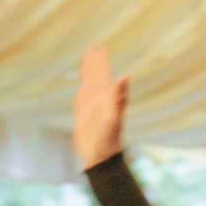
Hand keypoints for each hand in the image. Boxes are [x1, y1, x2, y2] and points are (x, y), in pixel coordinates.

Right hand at [71, 47, 127, 169]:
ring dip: (87, 75)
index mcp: (106, 98)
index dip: (101, 62)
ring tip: (87, 63)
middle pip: (96, 78)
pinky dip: (81, 92)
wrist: (101, 157)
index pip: (103, 75)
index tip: (100, 48)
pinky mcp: (84, 118)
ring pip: (88, 87)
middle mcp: (99, 101)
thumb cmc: (109, 140)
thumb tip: (125, 76)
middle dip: (94, 64)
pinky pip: (81, 101)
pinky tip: (81, 89)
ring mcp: (92, 109)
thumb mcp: (114, 117)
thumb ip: (119, 96)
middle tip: (94, 49)